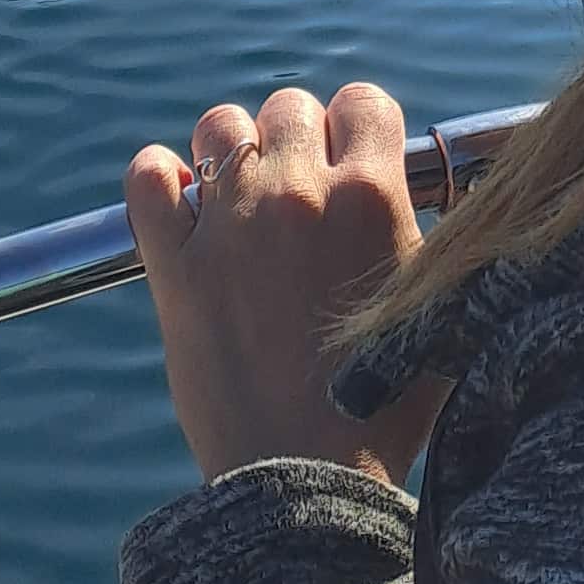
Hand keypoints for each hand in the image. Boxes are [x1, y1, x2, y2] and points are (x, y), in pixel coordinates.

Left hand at [125, 83, 445, 488]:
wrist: (306, 481)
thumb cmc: (384, 410)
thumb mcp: (437, 310)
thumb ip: (432, 242)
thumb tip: (423, 203)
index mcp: (372, 197)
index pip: (364, 102)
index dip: (359, 130)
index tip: (353, 164)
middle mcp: (299, 193)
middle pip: (291, 107)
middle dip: (298, 144)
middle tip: (302, 200)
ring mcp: (230, 224)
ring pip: (220, 127)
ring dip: (233, 156)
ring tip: (243, 206)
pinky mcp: (174, 263)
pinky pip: (146, 176)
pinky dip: (159, 182)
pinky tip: (179, 209)